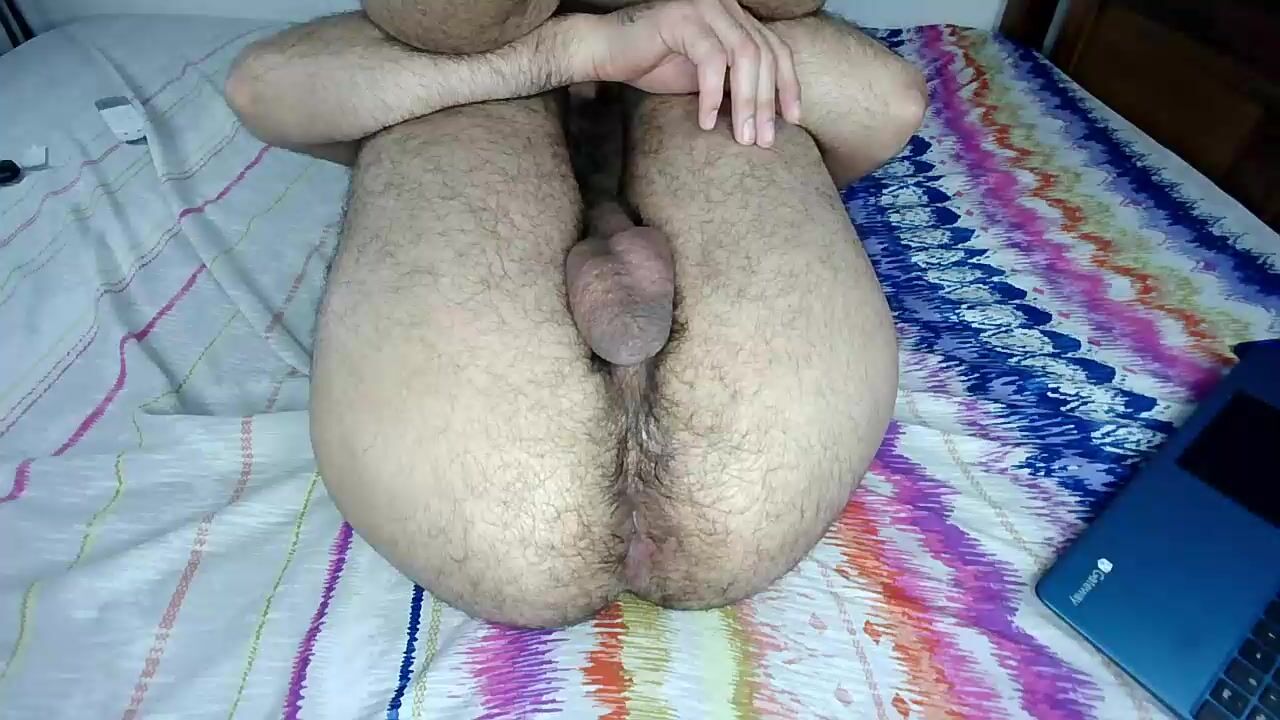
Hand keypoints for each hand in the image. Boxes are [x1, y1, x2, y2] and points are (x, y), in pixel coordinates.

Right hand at [585, 0, 801, 146]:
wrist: (605, 50)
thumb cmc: (652, 63)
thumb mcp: (704, 76)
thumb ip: (734, 83)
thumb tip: (767, 115)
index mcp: (735, 18)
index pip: (775, 49)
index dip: (788, 85)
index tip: (793, 120)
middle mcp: (726, 6)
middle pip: (764, 54)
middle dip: (767, 101)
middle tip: (765, 140)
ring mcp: (705, 7)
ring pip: (744, 56)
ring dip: (747, 101)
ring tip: (743, 137)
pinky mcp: (683, 18)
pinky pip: (711, 59)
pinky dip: (712, 94)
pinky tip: (707, 121)